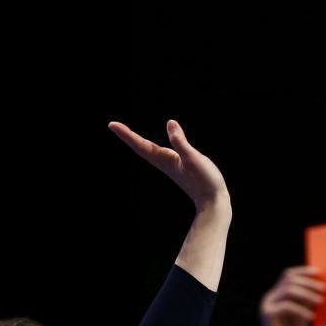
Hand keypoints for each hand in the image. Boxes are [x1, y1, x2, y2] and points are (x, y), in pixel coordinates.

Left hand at [109, 120, 229, 211]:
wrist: (213, 201)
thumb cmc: (205, 181)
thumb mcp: (193, 158)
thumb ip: (181, 142)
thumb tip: (170, 123)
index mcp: (165, 159)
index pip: (141, 144)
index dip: (127, 134)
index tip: (112, 124)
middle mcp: (164, 162)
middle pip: (141, 147)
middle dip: (128, 136)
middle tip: (114, 125)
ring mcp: (170, 166)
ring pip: (149, 151)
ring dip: (137, 141)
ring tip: (127, 133)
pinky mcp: (178, 168)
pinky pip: (159, 154)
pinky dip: (151, 146)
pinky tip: (153, 146)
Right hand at [258, 266, 325, 325]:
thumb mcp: (303, 314)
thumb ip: (307, 301)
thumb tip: (320, 287)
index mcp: (278, 294)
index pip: (288, 275)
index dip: (302, 272)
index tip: (317, 272)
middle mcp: (270, 297)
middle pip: (290, 281)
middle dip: (308, 283)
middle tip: (324, 289)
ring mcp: (267, 304)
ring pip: (289, 291)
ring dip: (307, 294)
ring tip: (321, 301)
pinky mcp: (267, 314)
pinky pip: (287, 306)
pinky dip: (302, 310)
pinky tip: (312, 316)